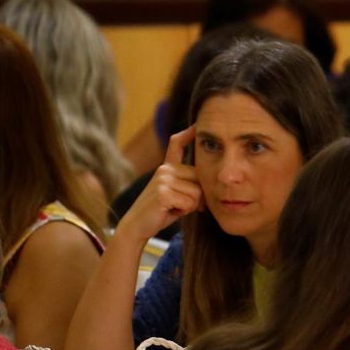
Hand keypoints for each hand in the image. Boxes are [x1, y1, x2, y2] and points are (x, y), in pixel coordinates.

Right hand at [117, 127, 201, 241]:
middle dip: (197, 197)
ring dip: (190, 206)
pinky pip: (189, 202)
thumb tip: (212, 180)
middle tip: (182, 205)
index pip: (177, 144)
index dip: (188, 133)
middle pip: (200, 179)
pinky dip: (184, 211)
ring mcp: (162, 179)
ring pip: (197, 192)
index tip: (197, 124)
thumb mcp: (177, 193)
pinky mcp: (162, 192)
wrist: (138, 226)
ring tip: (174, 208)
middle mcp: (164, 169)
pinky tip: (170, 211)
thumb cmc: (162, 211)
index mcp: (167, 167)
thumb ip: (189, 183)